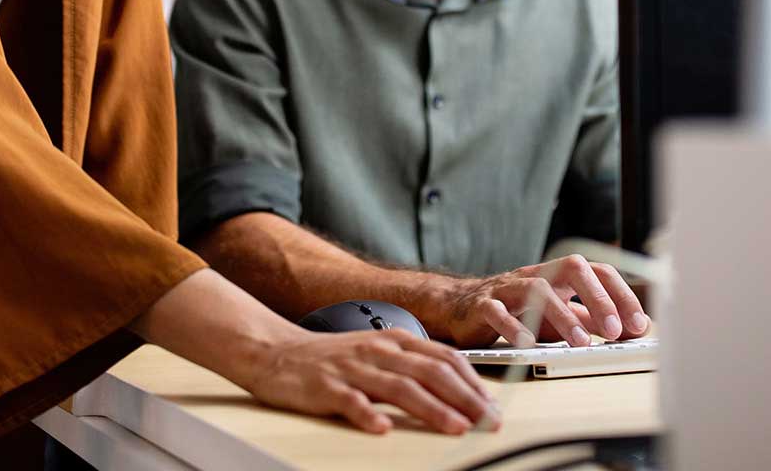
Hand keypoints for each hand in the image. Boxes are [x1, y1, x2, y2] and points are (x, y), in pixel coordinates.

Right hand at [238, 327, 499, 435]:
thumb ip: (412, 368)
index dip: (473, 382)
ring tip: (455, 427)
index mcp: (393, 341)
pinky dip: (367, 415)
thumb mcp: (378, 353)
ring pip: (398, 387)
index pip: (443, 358)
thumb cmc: (332, 358)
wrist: (277, 351)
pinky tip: (382, 429)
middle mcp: (377, 351)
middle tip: (487, 421)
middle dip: (465, 398)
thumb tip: (457, 391)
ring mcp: (351, 368)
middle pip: (429, 372)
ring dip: (431, 408)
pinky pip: (349, 401)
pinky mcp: (325, 387)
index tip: (493, 406)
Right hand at [435, 255, 650, 347]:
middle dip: (597, 298)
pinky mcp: (482, 306)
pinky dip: (514, 327)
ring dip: (562, 316)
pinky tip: (528, 344)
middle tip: (614, 330)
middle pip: (571, 268)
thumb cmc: (515, 311)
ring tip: (580, 342)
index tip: (638, 324)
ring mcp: (507, 289)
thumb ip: (590, 320)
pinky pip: (498, 312)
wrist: (458, 307)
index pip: (596, 271)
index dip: (620, 294)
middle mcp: (535, 276)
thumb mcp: (556, 315)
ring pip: (536, 289)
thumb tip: (632, 330)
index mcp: (557, 277)